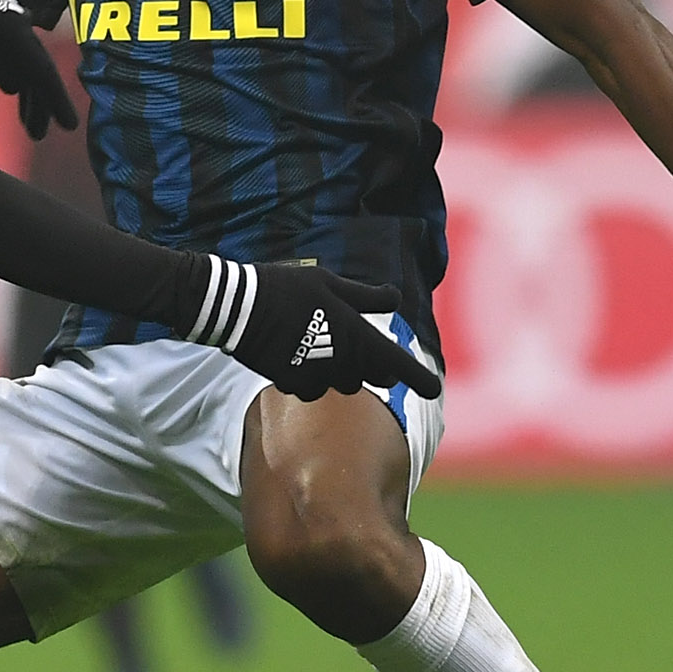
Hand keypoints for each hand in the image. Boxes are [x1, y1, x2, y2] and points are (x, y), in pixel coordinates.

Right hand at [191, 257, 442, 402]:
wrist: (239, 308)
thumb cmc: (288, 289)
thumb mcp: (331, 283)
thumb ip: (366, 297)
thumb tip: (394, 299)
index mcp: (358, 338)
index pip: (400, 365)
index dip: (421, 379)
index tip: (434, 388)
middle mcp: (343, 364)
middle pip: (373, 376)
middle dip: (375, 365)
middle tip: (367, 348)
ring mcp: (317, 377)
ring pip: (341, 383)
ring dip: (340, 369)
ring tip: (322, 341)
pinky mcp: (292, 384)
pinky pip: (312, 387)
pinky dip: (311, 375)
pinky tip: (297, 353)